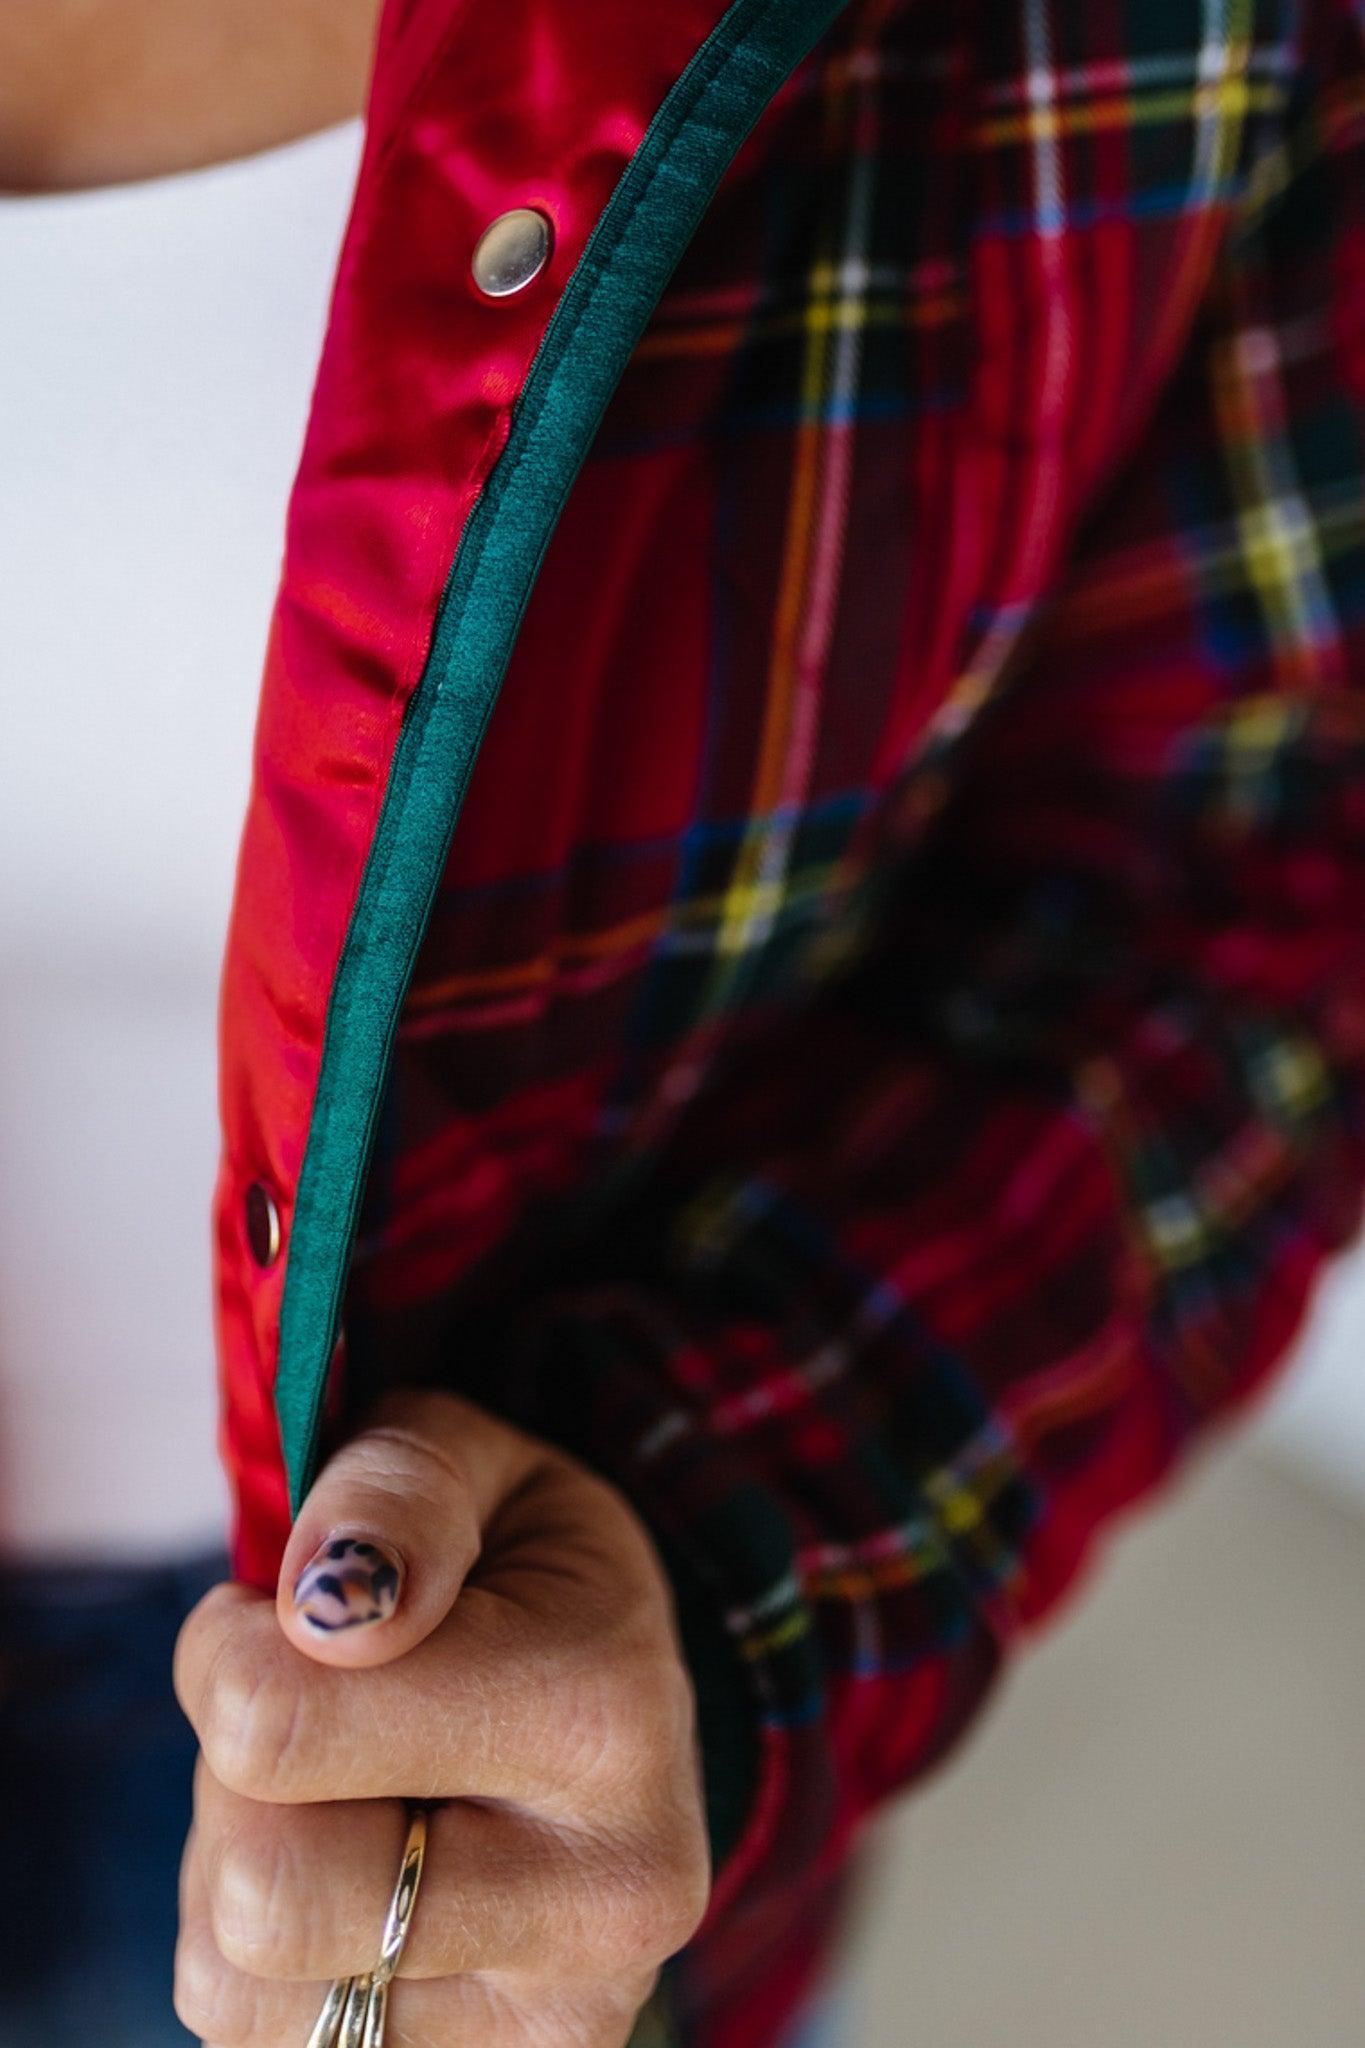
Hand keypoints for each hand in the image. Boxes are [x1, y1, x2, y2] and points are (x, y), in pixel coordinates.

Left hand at [173, 1390, 710, 2044]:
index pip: (276, 1727)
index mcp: (607, 1716)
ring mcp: (551, 2023)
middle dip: (239, 1781)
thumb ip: (398, 1490)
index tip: (294, 1614)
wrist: (624, 1710)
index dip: (230, 1649)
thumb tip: (326, 1607)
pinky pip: (251, 2041)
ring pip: (233, 1984)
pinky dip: (266, 1959)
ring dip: (245, 1867)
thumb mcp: (476, 1464)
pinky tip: (359, 1880)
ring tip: (346, 1797)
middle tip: (319, 1720)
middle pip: (258, 1890)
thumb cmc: (519, 1566)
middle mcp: (607, 1900)